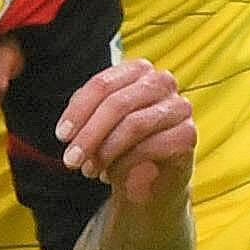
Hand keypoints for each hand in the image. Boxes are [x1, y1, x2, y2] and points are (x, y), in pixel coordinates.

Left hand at [54, 58, 195, 206]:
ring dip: (106, 151)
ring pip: (134, 124)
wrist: (150, 178)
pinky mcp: (187, 134)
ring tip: (89, 170)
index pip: (103, 84)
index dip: (79, 111)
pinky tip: (113, 175)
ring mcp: (179, 106)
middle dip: (89, 134)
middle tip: (71, 160)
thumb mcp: (97, 124)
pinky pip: (152, 146)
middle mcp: (161, 82)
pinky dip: (126, 163)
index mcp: (137, 70)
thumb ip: (85, 117)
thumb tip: (70, 130)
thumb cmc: (121, 144)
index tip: (62, 136)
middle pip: (117, 103)